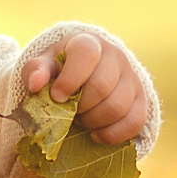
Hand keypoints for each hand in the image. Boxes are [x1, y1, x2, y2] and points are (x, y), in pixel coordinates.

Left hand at [25, 32, 145, 144]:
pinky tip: (96, 135)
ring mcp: (131, 78)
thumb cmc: (61, 69)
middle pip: (101, 86)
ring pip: (118, 107)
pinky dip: (113, 134)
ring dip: (93, 121)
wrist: (88, 73)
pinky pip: (135, 122)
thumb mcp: (45, 65)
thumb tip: (35, 84)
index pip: (87, 55)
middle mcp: (115, 57)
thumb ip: (35, 70)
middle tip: (69, 110)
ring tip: (80, 119)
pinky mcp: (141, 100)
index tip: (56, 96)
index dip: (70, 79)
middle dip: (80, 106)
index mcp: (89, 43)